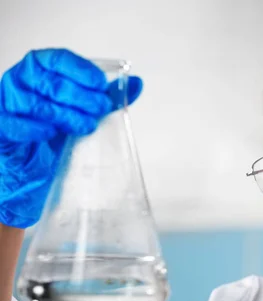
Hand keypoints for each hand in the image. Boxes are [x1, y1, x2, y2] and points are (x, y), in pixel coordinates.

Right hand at [0, 48, 142, 227]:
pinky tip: (52, 134)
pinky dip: (36, 128)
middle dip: (80, 96)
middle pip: (50, 82)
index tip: (100, 85)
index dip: (80, 70)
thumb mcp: (84, 111)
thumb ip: (107, 96)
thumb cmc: (55, 131)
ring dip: (66, 114)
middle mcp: (20, 82)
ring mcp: (7, 103)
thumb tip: (136, 84)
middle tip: (101, 109)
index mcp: (40, 70)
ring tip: (86, 126)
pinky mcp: (1, 126)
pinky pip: (14, 124)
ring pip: (36, 103)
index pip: (57, 59)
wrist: (32, 166)